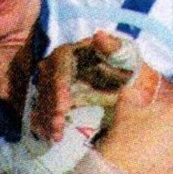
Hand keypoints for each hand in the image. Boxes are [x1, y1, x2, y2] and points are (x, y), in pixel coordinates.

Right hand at [32, 30, 171, 140]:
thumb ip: (113, 47)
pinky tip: (52, 138)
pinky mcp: (53, 103)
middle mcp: (56, 68)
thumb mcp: (125, 55)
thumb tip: (98, 35)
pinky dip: (45, 126)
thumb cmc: (127, 67)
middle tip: (59, 122)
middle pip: (47, 85)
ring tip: (57, 135)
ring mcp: (52, 87)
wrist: (129, 84)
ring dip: (47, 118)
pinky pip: (43, 113)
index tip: (65, 102)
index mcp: (70, 53)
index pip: (59, 65)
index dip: (58, 83)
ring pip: (43, 101)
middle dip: (51, 105)